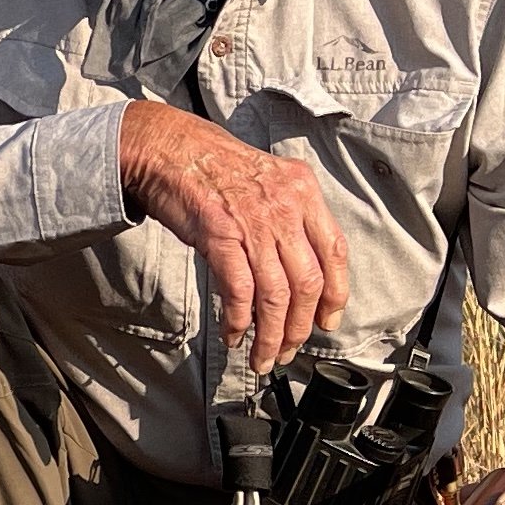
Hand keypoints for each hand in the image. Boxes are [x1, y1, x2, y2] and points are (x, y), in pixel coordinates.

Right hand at [116, 98, 349, 372]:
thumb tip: (291, 272)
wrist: (168, 148)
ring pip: (277, 295)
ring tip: (263, 356)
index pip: (336, 251)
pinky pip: (239, 291)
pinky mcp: (221, 237)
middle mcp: (286, 207)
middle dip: (301, 326)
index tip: (327, 321)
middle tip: (290, 349)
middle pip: (308, 282)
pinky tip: (234, 335)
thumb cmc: (211, 165)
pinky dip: (239, 321)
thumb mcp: (266, 182)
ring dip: (271, 335)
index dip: (336, 294)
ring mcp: (254, 222)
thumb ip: (286, 219)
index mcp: (303, 191)